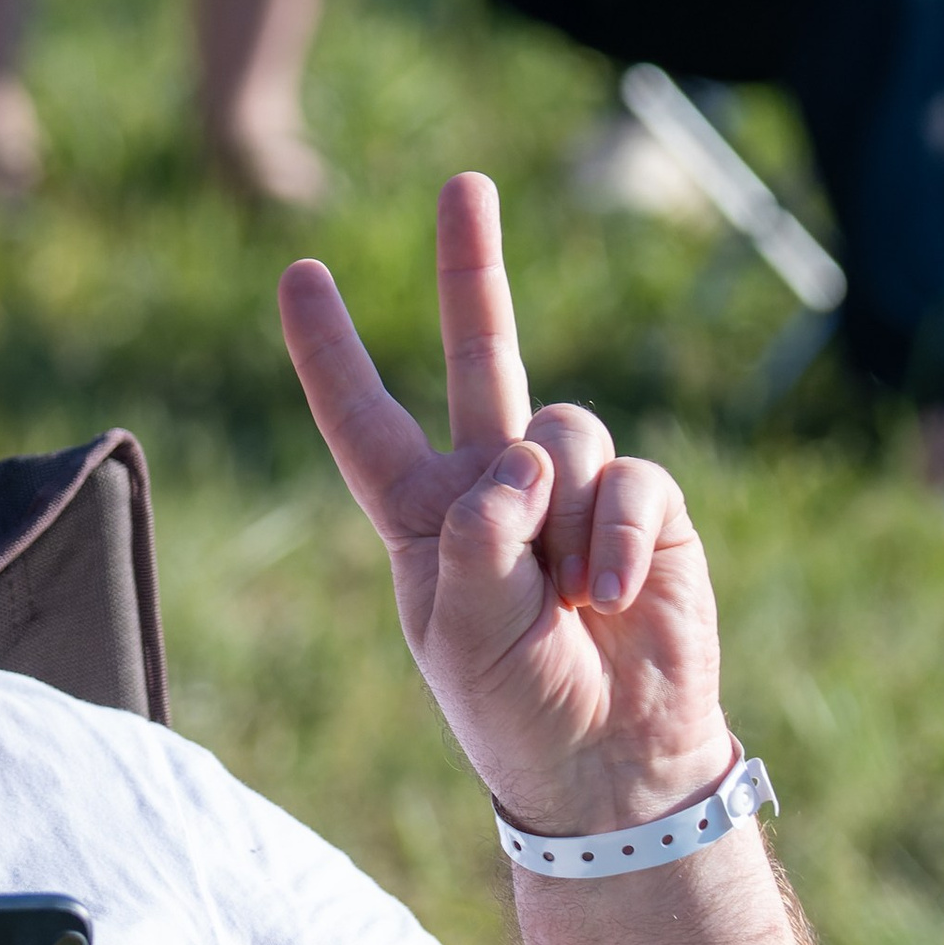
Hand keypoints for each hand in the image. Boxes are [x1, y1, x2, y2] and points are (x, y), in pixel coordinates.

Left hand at [277, 174, 734, 835]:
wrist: (612, 761)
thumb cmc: (515, 707)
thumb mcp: (461, 636)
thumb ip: (475, 545)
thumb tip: (518, 462)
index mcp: (420, 517)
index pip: (363, 421)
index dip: (330, 350)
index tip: (298, 272)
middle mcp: (492, 486)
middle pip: (477, 357)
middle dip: (473, 269)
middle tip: (463, 183)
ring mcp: (572, 490)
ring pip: (562, 430)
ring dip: (561, 516)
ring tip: (565, 601)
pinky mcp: (645, 506)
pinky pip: (629, 478)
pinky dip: (616, 538)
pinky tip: (608, 599)